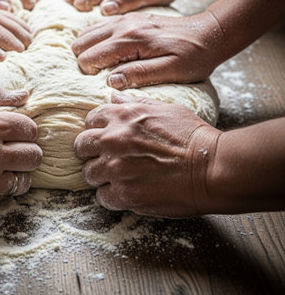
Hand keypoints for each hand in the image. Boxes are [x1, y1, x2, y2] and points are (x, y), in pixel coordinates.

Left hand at [0, 1, 31, 73]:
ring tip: (30, 43)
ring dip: (21, 29)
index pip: (5, 36)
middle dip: (24, 38)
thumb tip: (1, 56)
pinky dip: (13, 22)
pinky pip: (1, 14)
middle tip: (34, 53)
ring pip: (9, 17)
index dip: (18, 49)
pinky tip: (18, 30)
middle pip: (12, 24)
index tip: (28, 60)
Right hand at [0, 88, 41, 212]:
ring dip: (17, 172)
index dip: (27, 130)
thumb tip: (24, 93)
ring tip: (3, 167)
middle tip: (15, 149)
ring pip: (23, 181)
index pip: (31, 130)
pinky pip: (2, 197)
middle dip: (29, 151)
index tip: (18, 132)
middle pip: (34, 156)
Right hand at [72, 10, 222, 87]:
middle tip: (98, 72)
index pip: (91, 55)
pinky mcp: (130, 17)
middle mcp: (124, 25)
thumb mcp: (172, 71)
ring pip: (88, 31)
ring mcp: (126, 19)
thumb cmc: (193, 56)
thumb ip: (140, 74)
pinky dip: (95, 38)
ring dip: (87, 48)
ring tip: (98, 63)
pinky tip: (104, 49)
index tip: (100, 79)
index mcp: (131, 40)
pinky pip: (100, 25)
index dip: (89, 71)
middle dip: (84, 59)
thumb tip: (111, 80)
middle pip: (83, 42)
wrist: (209, 32)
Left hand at [74, 93, 220, 216]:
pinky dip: (112, 196)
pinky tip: (126, 191)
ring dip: (101, 175)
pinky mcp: (125, 195)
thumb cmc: (192, 136)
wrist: (212, 167)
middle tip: (106, 157)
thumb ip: (134, 103)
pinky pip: (103, 197)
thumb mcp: (164, 109)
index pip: (90, 120)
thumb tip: (113, 96)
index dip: (96, 129)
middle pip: (82, 146)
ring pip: (89, 173)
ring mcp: (116, 169)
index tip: (104, 137)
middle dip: (91, 151)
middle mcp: (113, 140)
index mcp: (122, 117)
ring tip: (118, 176)